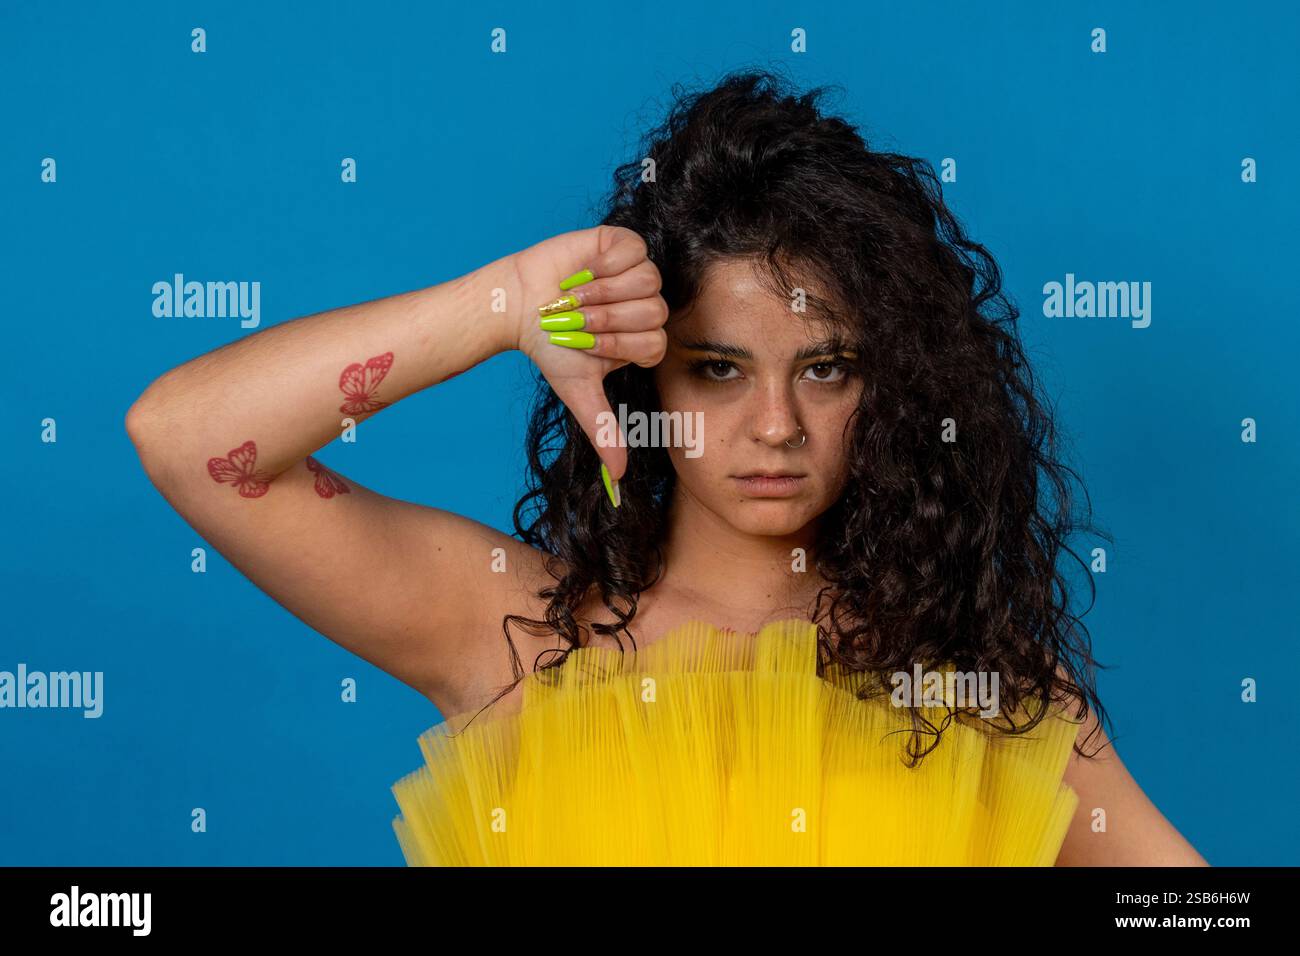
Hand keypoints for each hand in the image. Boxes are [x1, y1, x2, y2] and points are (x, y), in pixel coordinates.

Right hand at [507, 225, 668, 497]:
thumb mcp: (579, 392)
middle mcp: (647, 304)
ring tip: (574, 296)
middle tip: (576, 319)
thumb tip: (619, 477)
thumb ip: (604, 430)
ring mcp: (638, 272)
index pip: (655, 343)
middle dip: (607, 319)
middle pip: (652, 312)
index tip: (587, 344)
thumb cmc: (551, 348)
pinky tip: (583, 270)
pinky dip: (604, 262)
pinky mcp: (623, 244)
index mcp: (644, 338)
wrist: (519, 305)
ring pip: (646, 281)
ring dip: (602, 292)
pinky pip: (634, 250)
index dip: (619, 345)